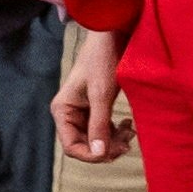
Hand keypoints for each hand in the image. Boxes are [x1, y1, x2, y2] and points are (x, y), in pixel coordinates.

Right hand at [54, 29, 126, 162]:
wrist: (112, 36)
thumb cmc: (103, 61)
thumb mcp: (101, 94)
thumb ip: (99, 125)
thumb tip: (99, 154)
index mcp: (62, 110)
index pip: (71, 146)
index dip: (91, 154)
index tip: (113, 152)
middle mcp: (69, 114)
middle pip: (84, 145)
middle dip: (106, 147)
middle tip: (128, 142)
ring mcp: (82, 111)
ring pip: (96, 139)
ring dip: (113, 140)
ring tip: (130, 131)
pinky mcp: (95, 107)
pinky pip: (104, 129)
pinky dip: (116, 131)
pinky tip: (128, 124)